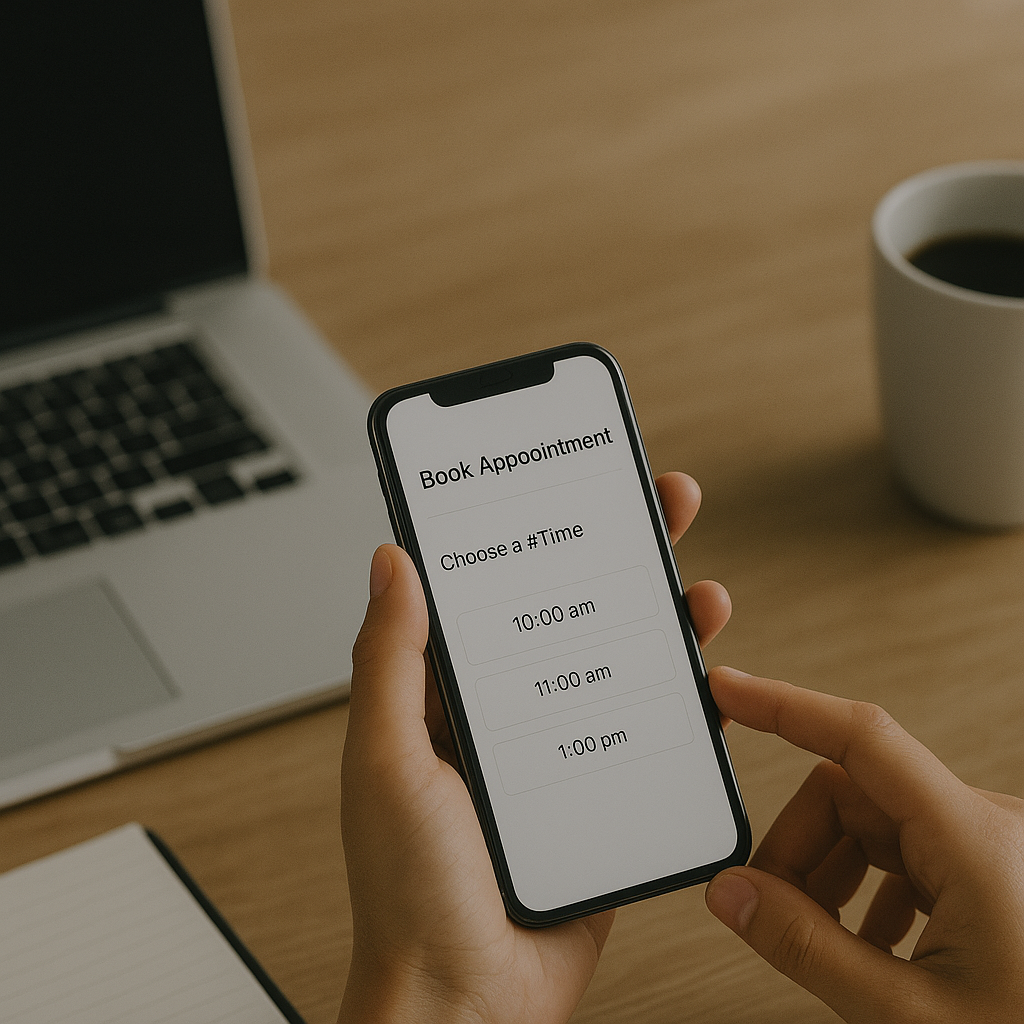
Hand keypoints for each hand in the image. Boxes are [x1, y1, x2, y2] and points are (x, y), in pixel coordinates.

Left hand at [338, 473, 730, 1023]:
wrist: (468, 1002)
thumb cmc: (409, 892)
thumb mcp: (387, 759)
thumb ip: (391, 659)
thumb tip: (392, 559)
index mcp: (447, 692)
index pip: (495, 588)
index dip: (532, 529)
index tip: (565, 477)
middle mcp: (506, 710)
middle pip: (569, 608)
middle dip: (618, 550)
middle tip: (659, 501)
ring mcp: (558, 749)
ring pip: (618, 660)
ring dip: (661, 615)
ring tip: (696, 585)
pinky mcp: (601, 790)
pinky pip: (647, 727)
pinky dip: (682, 695)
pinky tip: (708, 670)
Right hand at [705, 667, 1023, 1023]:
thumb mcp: (911, 1014)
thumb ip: (808, 947)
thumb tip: (733, 894)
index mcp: (976, 840)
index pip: (861, 737)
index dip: (784, 706)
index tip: (729, 690)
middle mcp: (990, 826)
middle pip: (850, 793)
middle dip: (799, 847)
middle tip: (771, 909)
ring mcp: (993, 848)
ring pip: (872, 824)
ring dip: (829, 873)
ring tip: (825, 941)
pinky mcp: (993, 874)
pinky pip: (906, 852)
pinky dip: (868, 889)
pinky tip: (870, 945)